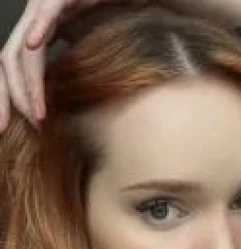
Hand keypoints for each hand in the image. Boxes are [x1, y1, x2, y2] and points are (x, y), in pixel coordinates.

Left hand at [0, 0, 104, 131]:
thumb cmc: (111, 19)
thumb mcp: (85, 53)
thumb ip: (69, 70)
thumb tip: (64, 104)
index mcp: (38, 36)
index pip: (13, 70)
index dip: (8, 97)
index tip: (8, 126)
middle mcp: (34, 22)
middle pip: (7, 62)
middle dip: (5, 97)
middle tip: (4, 127)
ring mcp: (45, 8)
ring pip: (24, 48)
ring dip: (28, 84)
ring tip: (36, 112)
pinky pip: (47, 12)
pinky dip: (39, 28)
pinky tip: (33, 46)